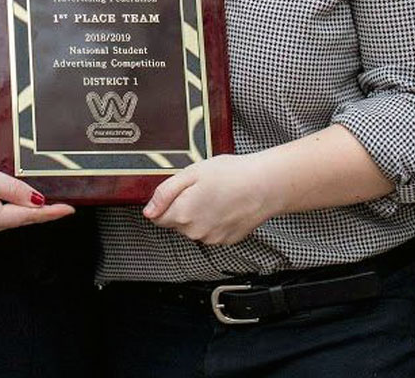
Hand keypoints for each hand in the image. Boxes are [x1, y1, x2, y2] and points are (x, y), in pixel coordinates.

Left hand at [144, 154, 279, 245]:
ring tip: (216, 195)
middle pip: (176, 222)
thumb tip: (149, 211)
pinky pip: (211, 231)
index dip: (166, 201)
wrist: (265, 185)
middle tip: (201, 188)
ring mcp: (211, 239)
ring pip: (194, 228)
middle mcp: (194, 232)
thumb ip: (165, 193)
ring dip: (199, 214)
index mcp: (182, 214)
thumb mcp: (191, 173)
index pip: (157, 217)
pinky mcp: (226, 241)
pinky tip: (226, 205)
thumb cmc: (232, 175)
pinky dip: (215, 220)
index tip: (179, 191)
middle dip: (183, 206)